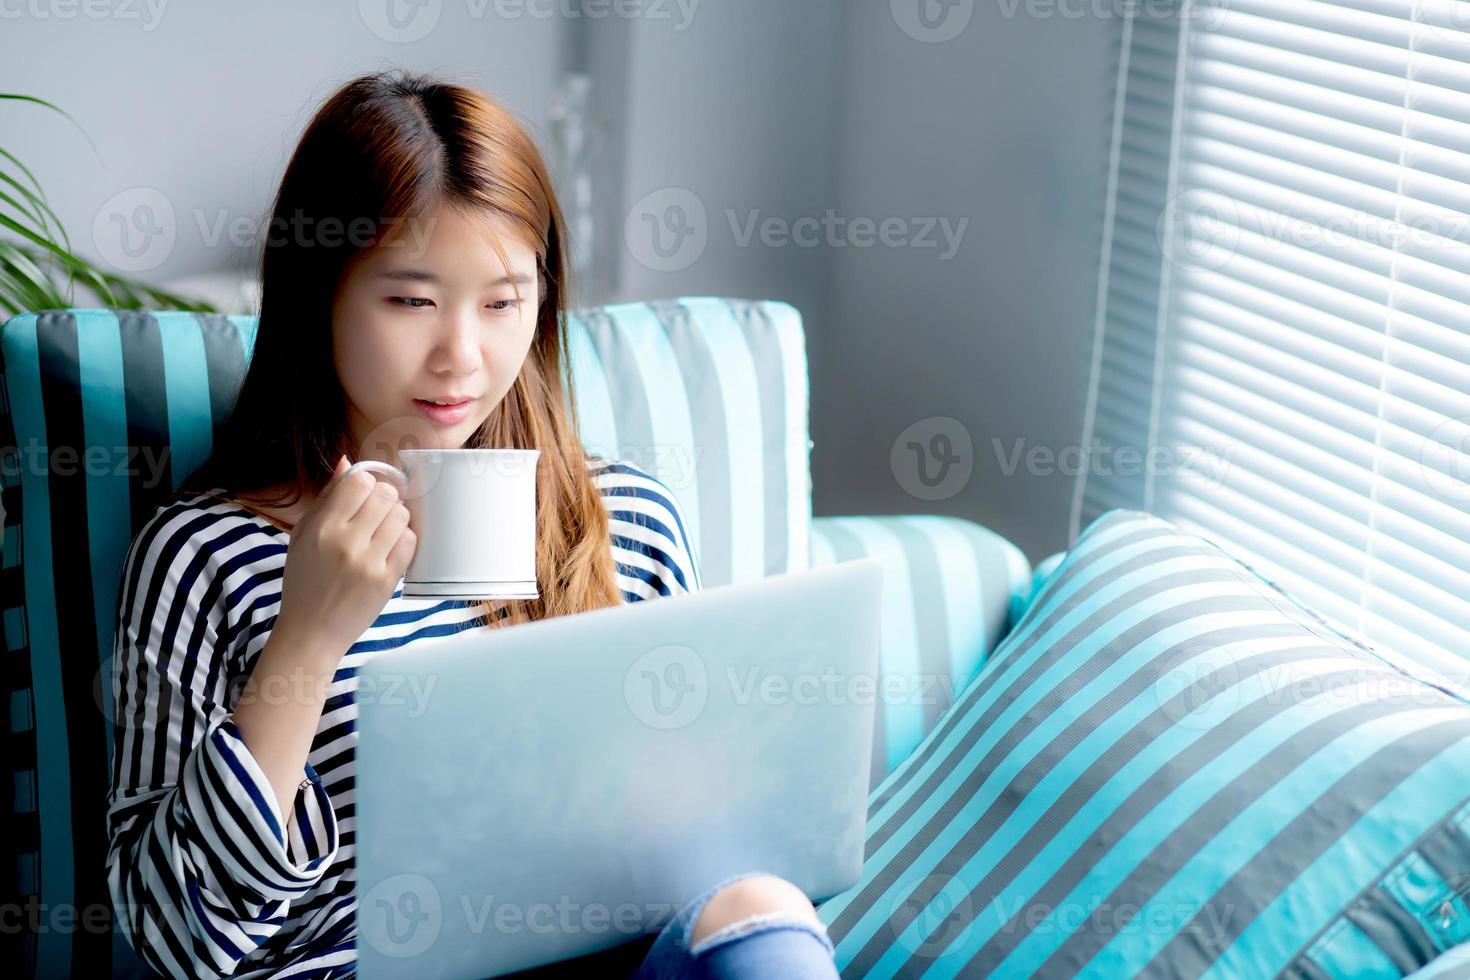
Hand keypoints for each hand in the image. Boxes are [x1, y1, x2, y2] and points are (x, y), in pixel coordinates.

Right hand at [273, 455, 416, 658]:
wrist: (311, 632)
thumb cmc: (304, 581)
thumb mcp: (302, 536)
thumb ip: (326, 498)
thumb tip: (346, 463)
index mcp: (321, 528)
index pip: (359, 482)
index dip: (366, 483)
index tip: (363, 495)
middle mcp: (345, 543)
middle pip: (386, 496)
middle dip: (385, 499)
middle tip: (376, 514)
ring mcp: (369, 563)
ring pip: (401, 516)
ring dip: (396, 519)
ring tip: (383, 531)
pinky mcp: (387, 581)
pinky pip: (410, 543)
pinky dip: (404, 540)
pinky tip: (390, 548)